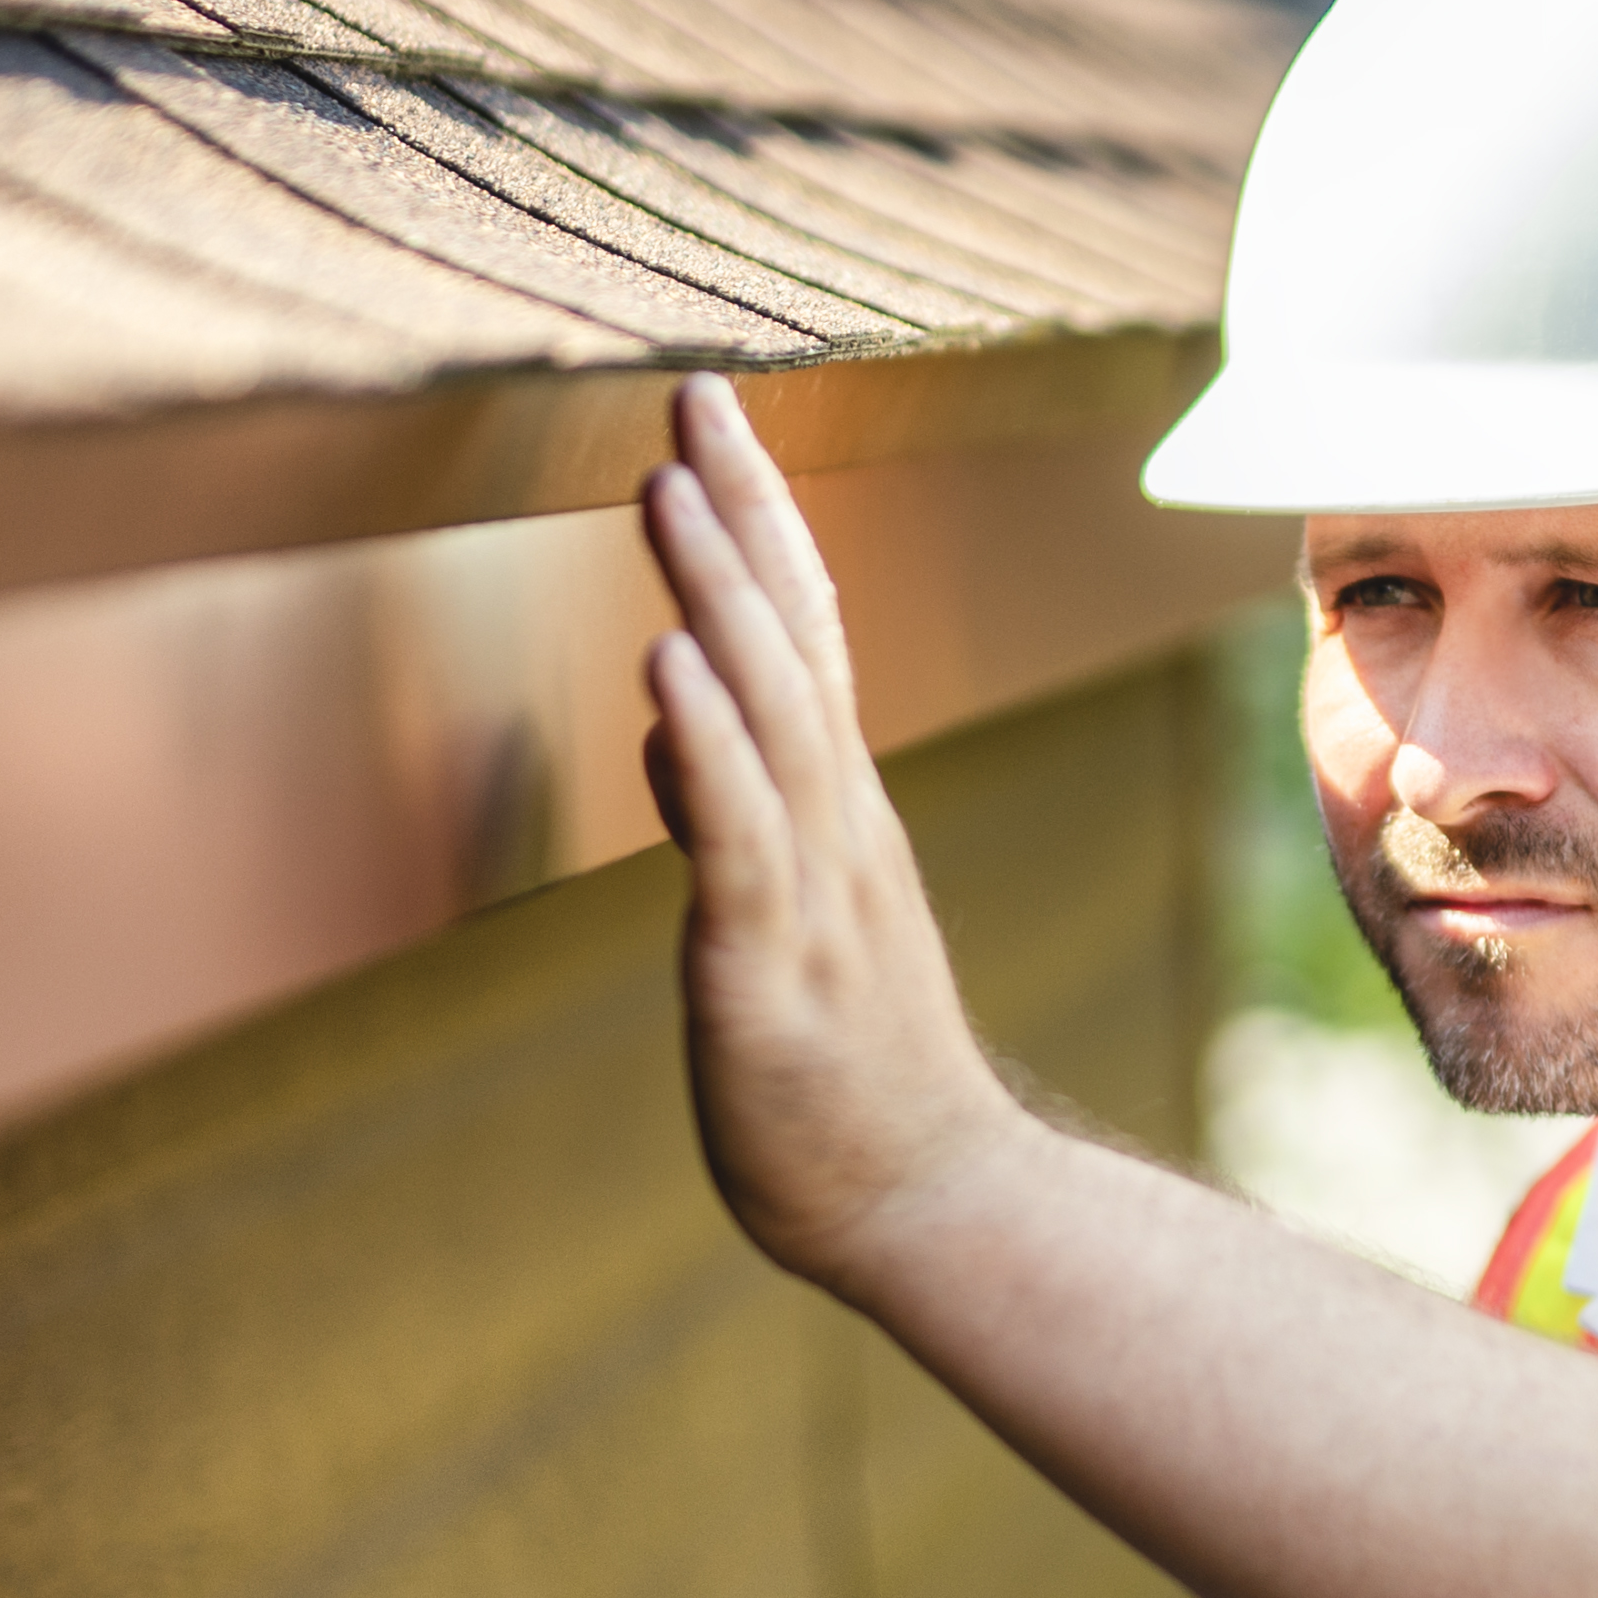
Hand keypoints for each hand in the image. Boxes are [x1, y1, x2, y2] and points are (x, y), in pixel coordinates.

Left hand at [634, 375, 1028, 1289]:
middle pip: (792, 642)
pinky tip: (666, 667)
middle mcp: (837, 827)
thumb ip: (725, 814)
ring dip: (720, 596)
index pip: (803, 633)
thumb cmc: (848, 1069)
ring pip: (771, 720)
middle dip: (740, 513)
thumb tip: (669, 719)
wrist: (930, 1204)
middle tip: (694, 394)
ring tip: (671, 488)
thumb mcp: (776, 919)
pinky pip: (742, 844)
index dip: (759, 516)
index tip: (713, 411)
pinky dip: (706, 748)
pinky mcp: (773, 974)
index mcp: (836, 810)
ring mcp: (814, 896)